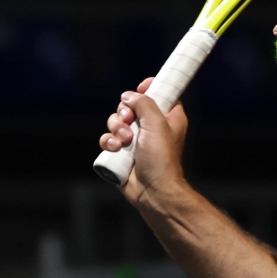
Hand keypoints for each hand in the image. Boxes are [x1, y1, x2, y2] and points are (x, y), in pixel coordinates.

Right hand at [98, 76, 190, 204]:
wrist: (152, 189)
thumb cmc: (161, 158)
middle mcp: (152, 127)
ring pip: (116, 121)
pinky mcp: (122, 152)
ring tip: (124, 141)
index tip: (141, 88)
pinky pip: (109, 138)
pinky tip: (116, 150)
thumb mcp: (157, 123)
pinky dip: (109, 142)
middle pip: (131, 106)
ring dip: (116, 128)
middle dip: (124, 112)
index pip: (159, 94)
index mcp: (168, 117)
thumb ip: (144, 103)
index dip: (148, 89)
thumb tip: (129, 96)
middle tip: (129, 121)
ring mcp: (136, 140)